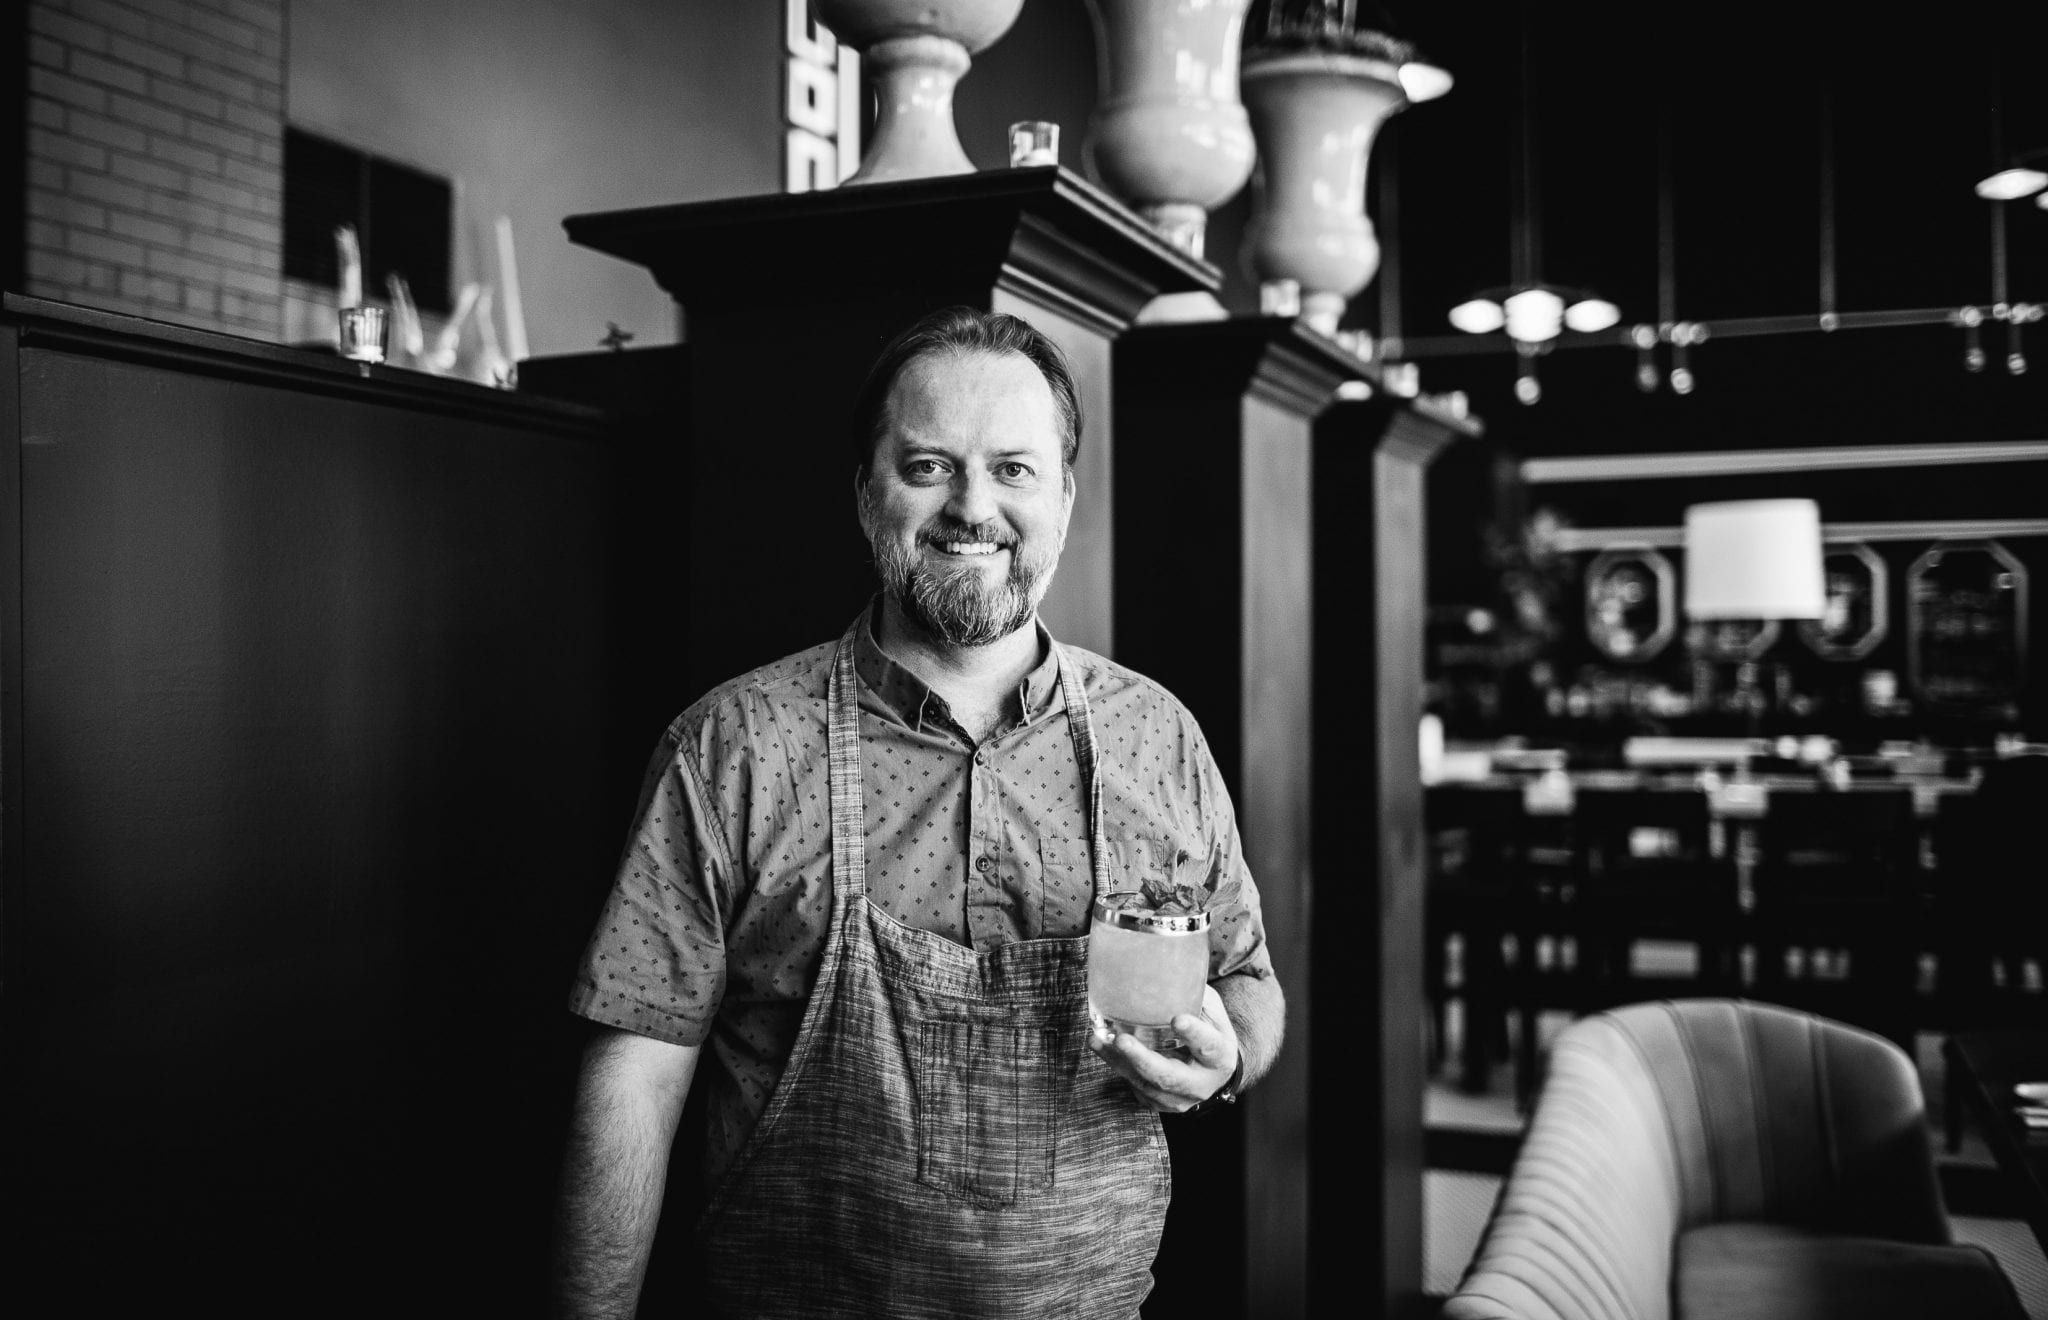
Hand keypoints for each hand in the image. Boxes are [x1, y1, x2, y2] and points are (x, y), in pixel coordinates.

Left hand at [1088, 984, 1238, 1113]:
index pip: (1208, 1045)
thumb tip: (1165, 966)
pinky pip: (1135, 1089)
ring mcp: (1180, 1099)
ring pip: (1145, 1084)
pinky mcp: (1159, 1104)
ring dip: (1119, 1062)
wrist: (1212, 1073)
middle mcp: (1201, 1083)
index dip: (1194, 1034)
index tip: (1177, 1019)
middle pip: (1169, 1075)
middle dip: (1142, 1059)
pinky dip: (1117, 1068)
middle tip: (1122, 1039)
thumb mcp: (1212, 1014)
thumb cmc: (1210, 1034)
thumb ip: (1194, 995)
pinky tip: (1102, 1049)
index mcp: (1219, 1056)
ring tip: (1098, 1040)